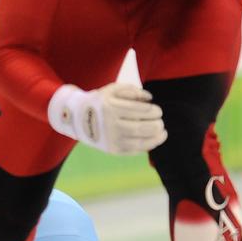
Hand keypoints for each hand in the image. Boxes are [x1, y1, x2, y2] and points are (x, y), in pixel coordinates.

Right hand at [47, 82, 167, 154]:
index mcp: (111, 107)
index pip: (141, 111)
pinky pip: (134, 150)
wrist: (79, 119)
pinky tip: (153, 141)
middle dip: (157, 125)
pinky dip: (147, 146)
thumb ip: (132, 91)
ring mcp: (111, 139)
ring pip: (140, 142)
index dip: (154, 111)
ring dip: (156, 138)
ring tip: (162, 133)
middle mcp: (111, 125)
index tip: (158, 111)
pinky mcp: (113, 150)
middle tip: (160, 122)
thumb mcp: (112, 90)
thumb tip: (149, 98)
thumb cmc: (100, 102)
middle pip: (142, 127)